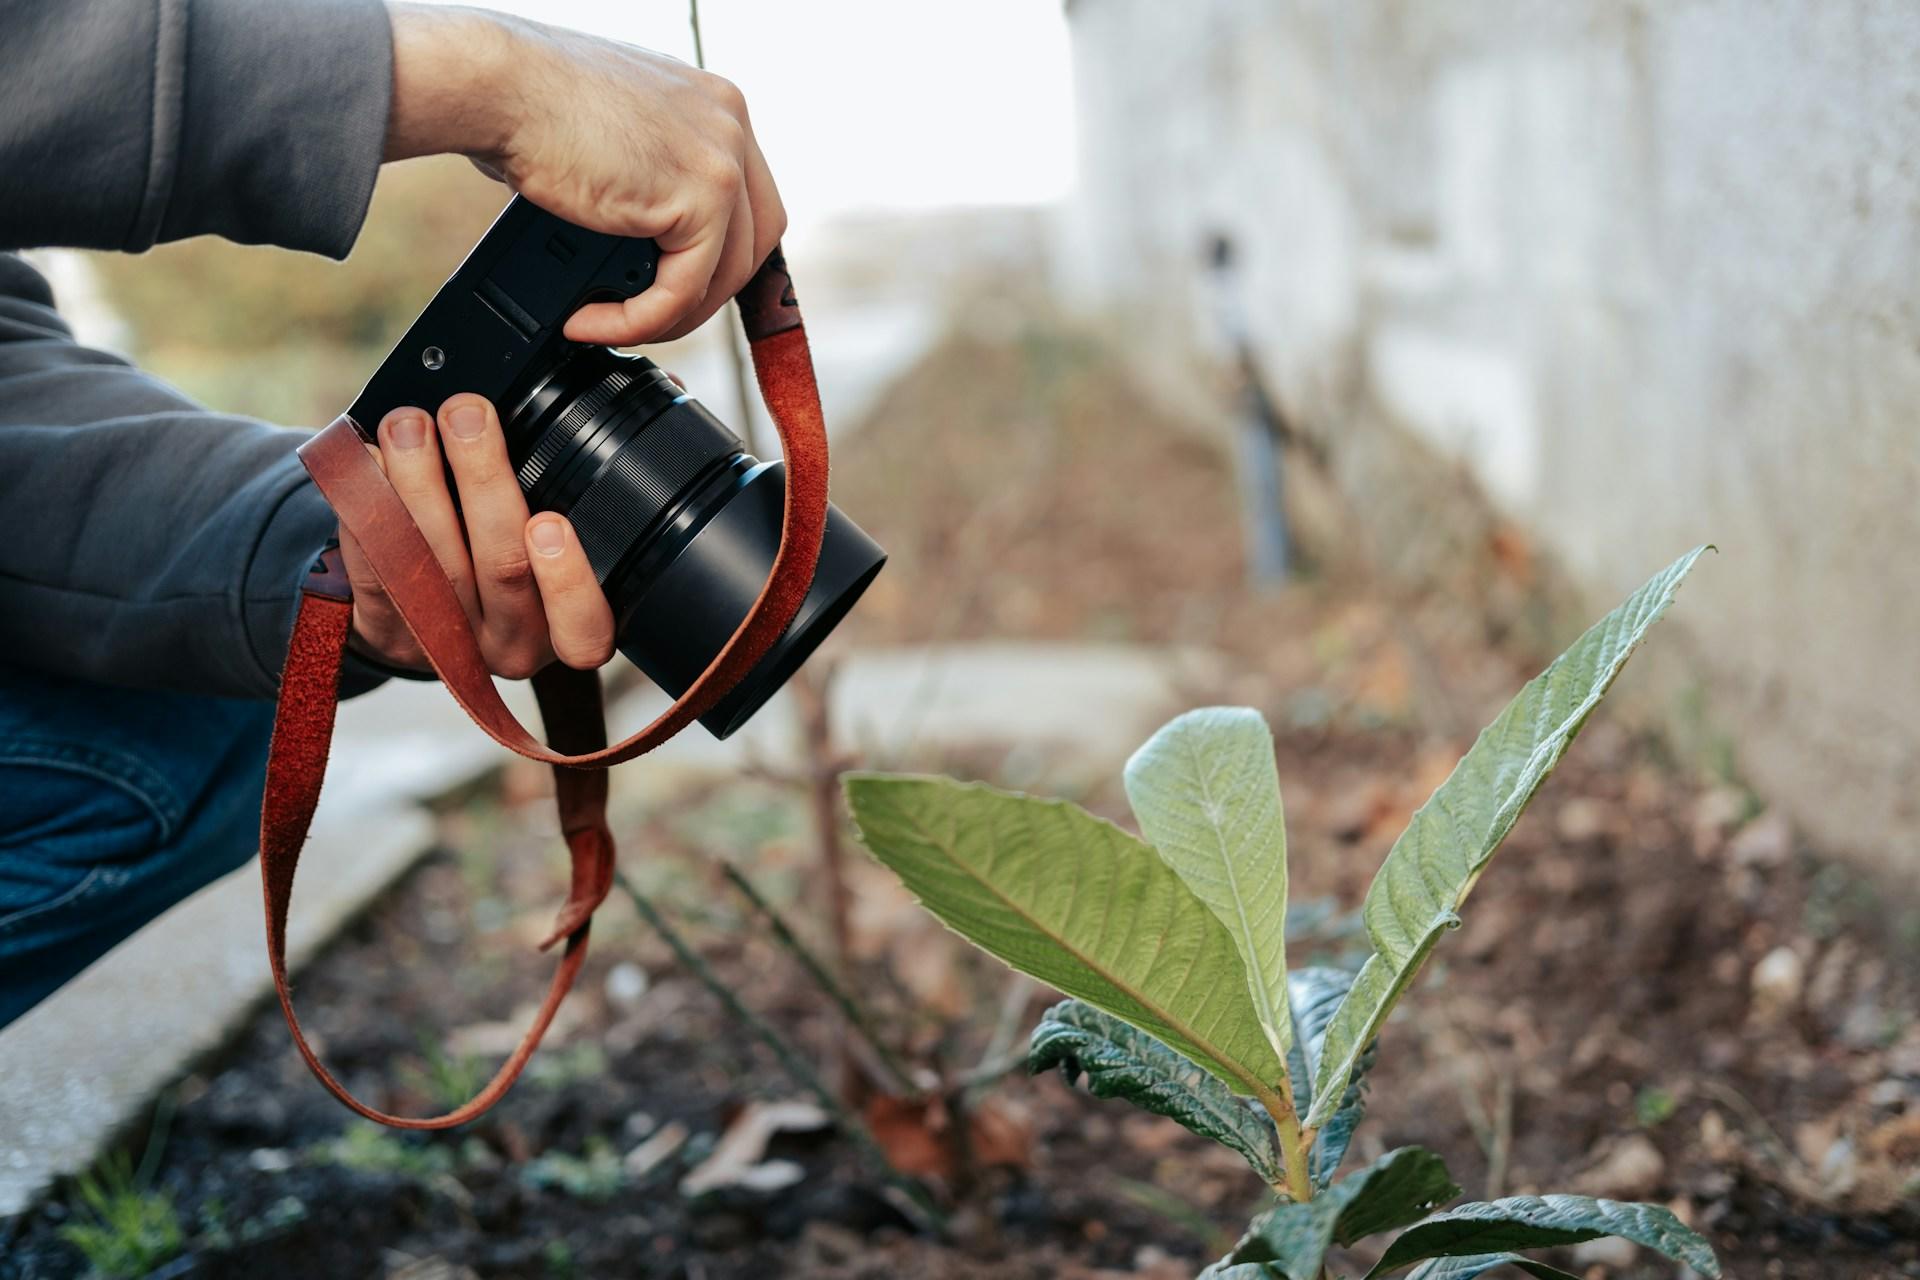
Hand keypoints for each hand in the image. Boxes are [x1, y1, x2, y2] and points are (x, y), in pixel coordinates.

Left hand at [339, 395, 615, 676]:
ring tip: (409, 423)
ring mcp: (448, 642)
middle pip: (501, 570)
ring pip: (432, 564)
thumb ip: (605, 480)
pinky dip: (367, 507)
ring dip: (416, 483)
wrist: (430, 614)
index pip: (585, 628)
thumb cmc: (517, 554)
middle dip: (483, 481)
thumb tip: (661, 390)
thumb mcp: (574, 535)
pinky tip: (366, 459)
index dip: (568, 579)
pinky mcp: (387, 628)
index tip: (549, 521)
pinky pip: (374, 568)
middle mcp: (513, 644)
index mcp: (569, 629)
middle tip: (468, 414)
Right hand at [384, 3, 785, 345]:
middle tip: (651, 314)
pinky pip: (684, 288)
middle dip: (707, 289)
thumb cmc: (522, 100)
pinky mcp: (701, 198)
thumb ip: (644, 175)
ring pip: (726, 273)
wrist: (495, 85)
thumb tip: (635, 237)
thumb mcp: (611, 134)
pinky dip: (641, 319)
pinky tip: (593, 320)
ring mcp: (722, 158)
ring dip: (670, 314)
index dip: (717, 253)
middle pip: (755, 238)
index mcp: (713, 103)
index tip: (676, 284)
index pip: (746, 199)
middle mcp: (729, 123)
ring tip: (611, 322)